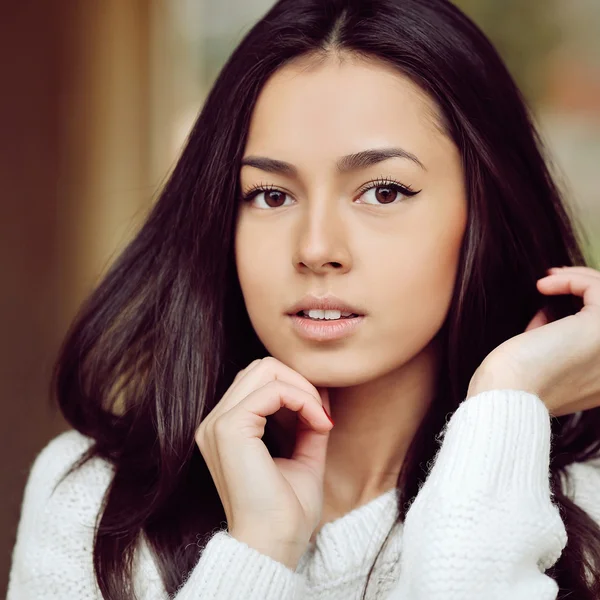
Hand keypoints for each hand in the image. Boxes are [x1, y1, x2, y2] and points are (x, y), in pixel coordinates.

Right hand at [194, 357, 332, 568]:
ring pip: (265, 370)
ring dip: (301, 388)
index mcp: (227, 428)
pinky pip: (272, 390)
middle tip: (321, 414)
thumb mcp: (303, 456)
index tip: (323, 418)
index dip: (296, 387)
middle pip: (261, 367)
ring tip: (320, 419)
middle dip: (299, 382)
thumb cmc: (286, 509)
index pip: (260, 380)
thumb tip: (320, 390)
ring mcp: (218, 423)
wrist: (274, 545)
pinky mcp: (229, 428)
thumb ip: (307, 421)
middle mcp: (215, 421)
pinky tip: (318, 423)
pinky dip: (301, 399)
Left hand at [467, 266, 599, 416]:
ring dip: (579, 279)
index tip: (552, 295)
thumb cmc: (511, 379)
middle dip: (584, 286)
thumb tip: (549, 310)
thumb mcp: (540, 356)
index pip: (599, 330)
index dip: (582, 304)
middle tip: (551, 279)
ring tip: (547, 280)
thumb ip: (554, 337)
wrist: (506, 393)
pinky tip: (542, 286)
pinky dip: (570, 279)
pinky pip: (598, 288)